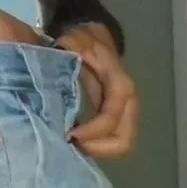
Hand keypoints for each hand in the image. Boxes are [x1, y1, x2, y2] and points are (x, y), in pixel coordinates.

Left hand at [55, 24, 139, 159]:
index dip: (93, 130)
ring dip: (98, 149)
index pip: (112, 115)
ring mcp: (125, 112)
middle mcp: (128, 102)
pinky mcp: (117, 117)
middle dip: (98, 148)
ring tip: (71, 144)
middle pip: (124, 139)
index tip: (69, 133)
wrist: (95, 38)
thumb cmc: (85, 41)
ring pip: (121, 144)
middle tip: (70, 144)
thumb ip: (69, 47)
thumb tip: (57, 57)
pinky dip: (96, 145)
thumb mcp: (76, 39)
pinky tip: (74, 139)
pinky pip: (112, 140)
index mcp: (120, 84)